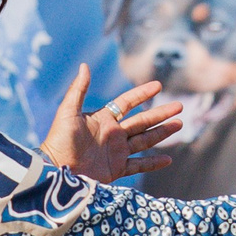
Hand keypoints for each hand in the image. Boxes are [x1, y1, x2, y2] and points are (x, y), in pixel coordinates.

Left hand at [39, 65, 181, 183]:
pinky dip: (153, 163)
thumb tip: (85, 65)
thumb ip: (78, 90)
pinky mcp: (116, 170)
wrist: (56, 169)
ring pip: (145, 140)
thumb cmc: (59, 140)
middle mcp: (113, 134)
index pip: (127, 103)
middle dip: (160, 113)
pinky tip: (167, 159)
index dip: (142, 94)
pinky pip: (139, 165)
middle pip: (142, 121)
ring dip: (162, 133)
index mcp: (103, 119)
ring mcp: (116, 152)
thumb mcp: (68, 112)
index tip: (158, 85)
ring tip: (179, 125)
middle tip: (179, 106)